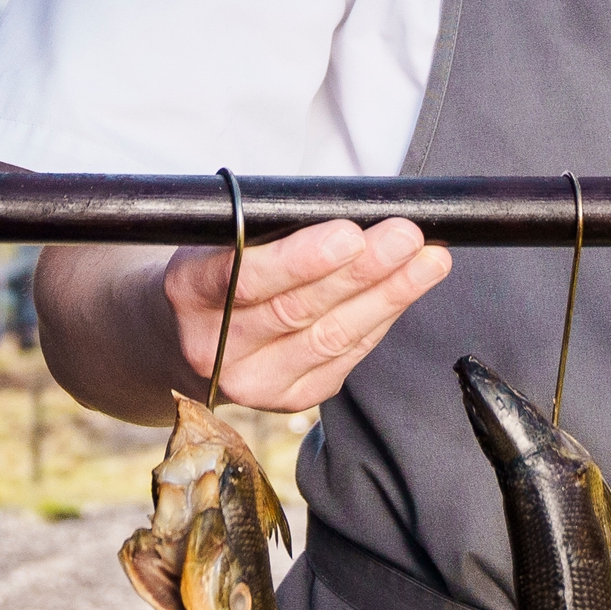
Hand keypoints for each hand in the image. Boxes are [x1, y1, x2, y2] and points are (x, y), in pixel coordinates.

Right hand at [161, 215, 451, 414]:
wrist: (183, 332)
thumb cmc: (215, 266)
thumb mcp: (220, 236)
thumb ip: (269, 228)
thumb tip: (353, 211)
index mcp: (187, 291)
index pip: (246, 277)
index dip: (301, 259)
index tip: (350, 234)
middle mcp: (212, 347)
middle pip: (298, 310)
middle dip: (362, 271)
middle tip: (406, 238)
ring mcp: (250, 381)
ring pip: (330, 338)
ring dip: (387, 296)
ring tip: (427, 261)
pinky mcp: (288, 398)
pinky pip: (345, 357)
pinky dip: (381, 320)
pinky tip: (407, 290)